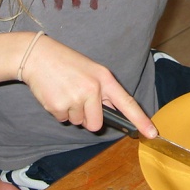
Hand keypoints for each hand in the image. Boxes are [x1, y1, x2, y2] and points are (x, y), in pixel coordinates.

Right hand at [19, 35, 157, 137]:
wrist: (37, 55)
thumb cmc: (66, 63)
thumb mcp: (91, 71)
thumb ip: (103, 91)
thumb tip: (113, 112)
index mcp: (104, 79)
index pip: (127, 103)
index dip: (141, 120)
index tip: (152, 134)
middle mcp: (93, 89)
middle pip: (96, 124)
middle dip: (87, 118)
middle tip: (77, 98)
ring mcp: (75, 98)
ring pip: (78, 122)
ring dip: (71, 112)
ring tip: (64, 91)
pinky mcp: (58, 106)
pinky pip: (63, 119)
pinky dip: (58, 111)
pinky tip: (55, 94)